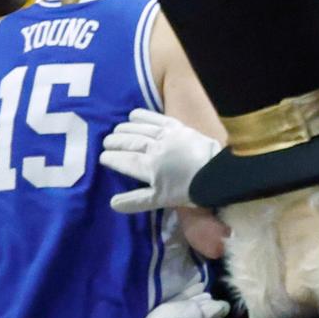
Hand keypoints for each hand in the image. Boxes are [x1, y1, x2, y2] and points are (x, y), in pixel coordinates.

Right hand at [101, 109, 221, 212]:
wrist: (216, 173)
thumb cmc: (189, 190)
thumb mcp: (161, 200)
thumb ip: (136, 200)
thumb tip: (112, 203)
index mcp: (149, 167)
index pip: (125, 161)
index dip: (112, 158)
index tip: (102, 157)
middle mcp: (154, 148)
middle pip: (130, 142)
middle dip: (115, 142)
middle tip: (105, 142)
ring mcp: (166, 135)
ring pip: (140, 129)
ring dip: (125, 129)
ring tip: (116, 130)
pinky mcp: (178, 127)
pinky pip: (157, 119)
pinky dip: (144, 115)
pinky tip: (133, 114)